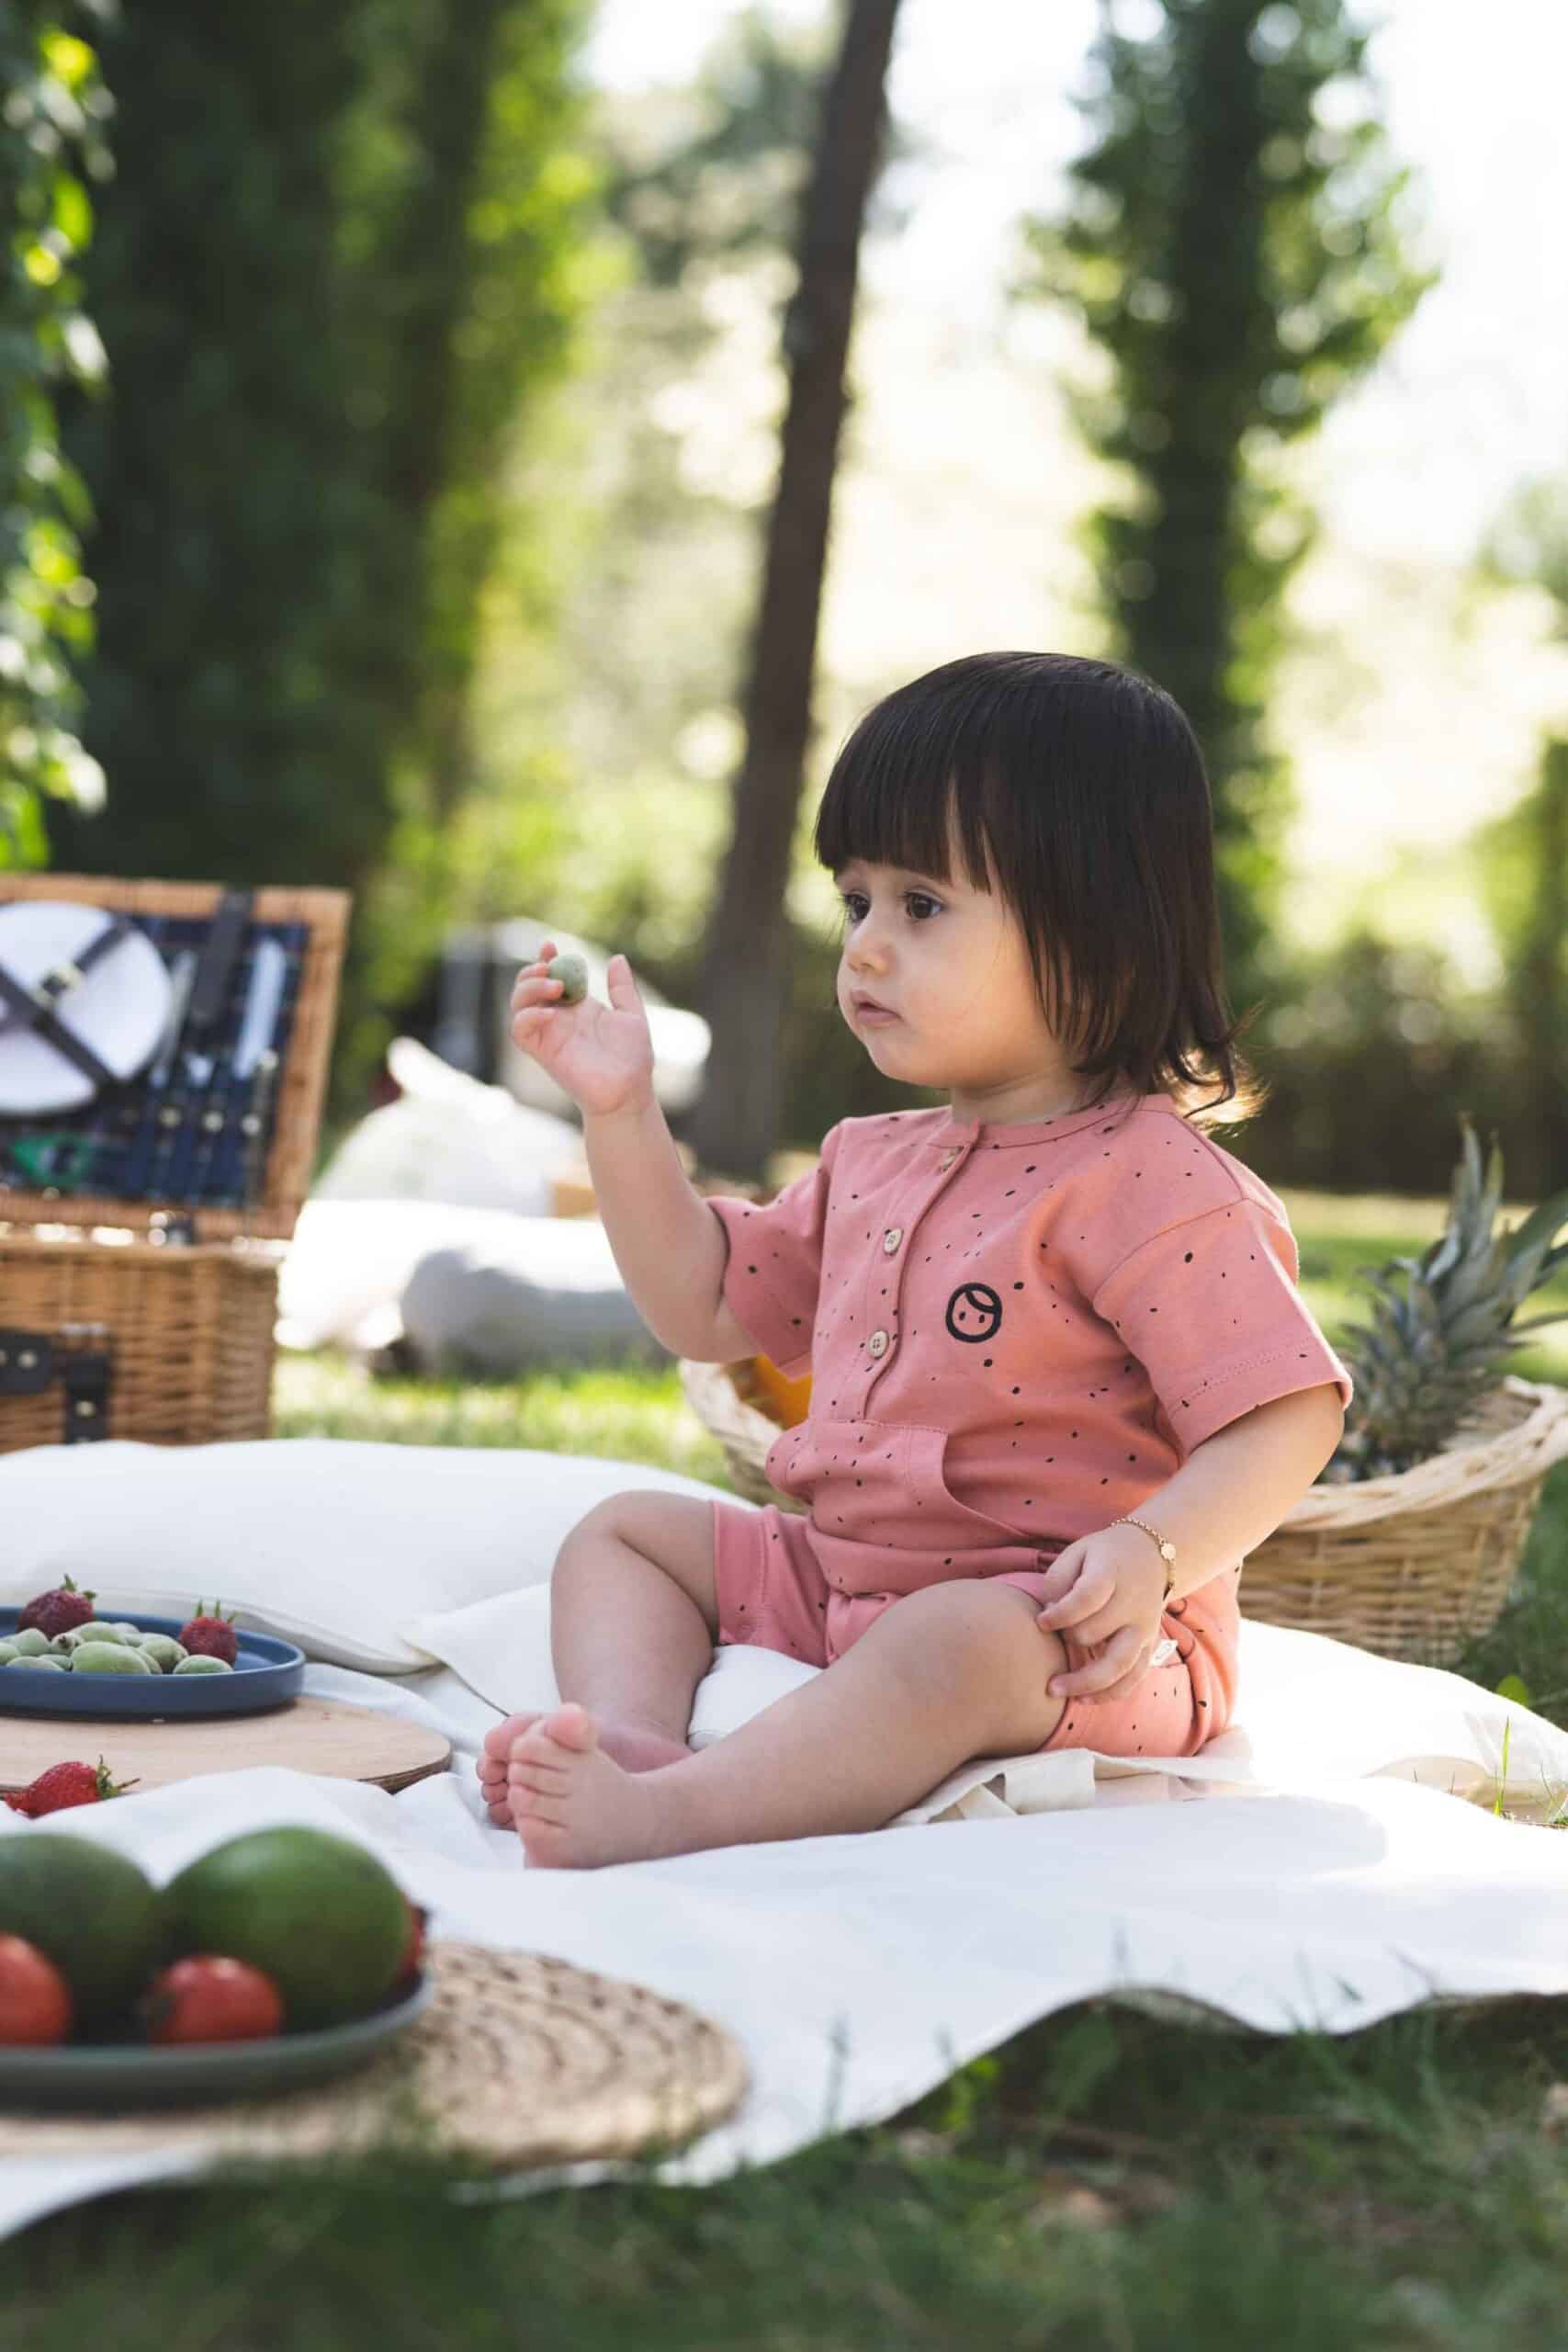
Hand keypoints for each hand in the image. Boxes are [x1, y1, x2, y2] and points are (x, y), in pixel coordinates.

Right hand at [508, 941, 655, 1119]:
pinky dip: (528, 1017)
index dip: (544, 959)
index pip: (550, 977)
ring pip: (518, 1005)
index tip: (550, 945)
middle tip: (550, 967)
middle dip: (531, 972)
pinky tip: (550, 1013)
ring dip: (529, 989)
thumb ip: (622, 989)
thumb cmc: (633, 1059)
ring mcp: (548, 1035)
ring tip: (556, 986)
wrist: (630, 1091)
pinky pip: (520, 1032)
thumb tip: (617, 959)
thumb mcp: (632, 1015)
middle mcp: (558, 1018)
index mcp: (576, 1007)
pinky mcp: (543, 1053)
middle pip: (527, 987)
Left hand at [1032, 1525, 1170, 1702]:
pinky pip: (1134, 1678)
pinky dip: (1110, 1693)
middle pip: (1095, 1633)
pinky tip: (1083, 1699)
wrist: (1152, 1556)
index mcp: (1112, 1574)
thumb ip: (1058, 1581)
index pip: (1085, 1599)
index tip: (1039, 1622)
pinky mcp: (1150, 1646)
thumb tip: (1048, 1618)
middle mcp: (1132, 1604)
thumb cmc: (1103, 1556)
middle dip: (1067, 1640)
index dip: (1059, 1615)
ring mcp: (1144, 1628)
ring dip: (1085, 1683)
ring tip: (1056, 1690)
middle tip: (1051, 1640)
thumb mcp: (1077, 1552)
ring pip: (1118, 1665)